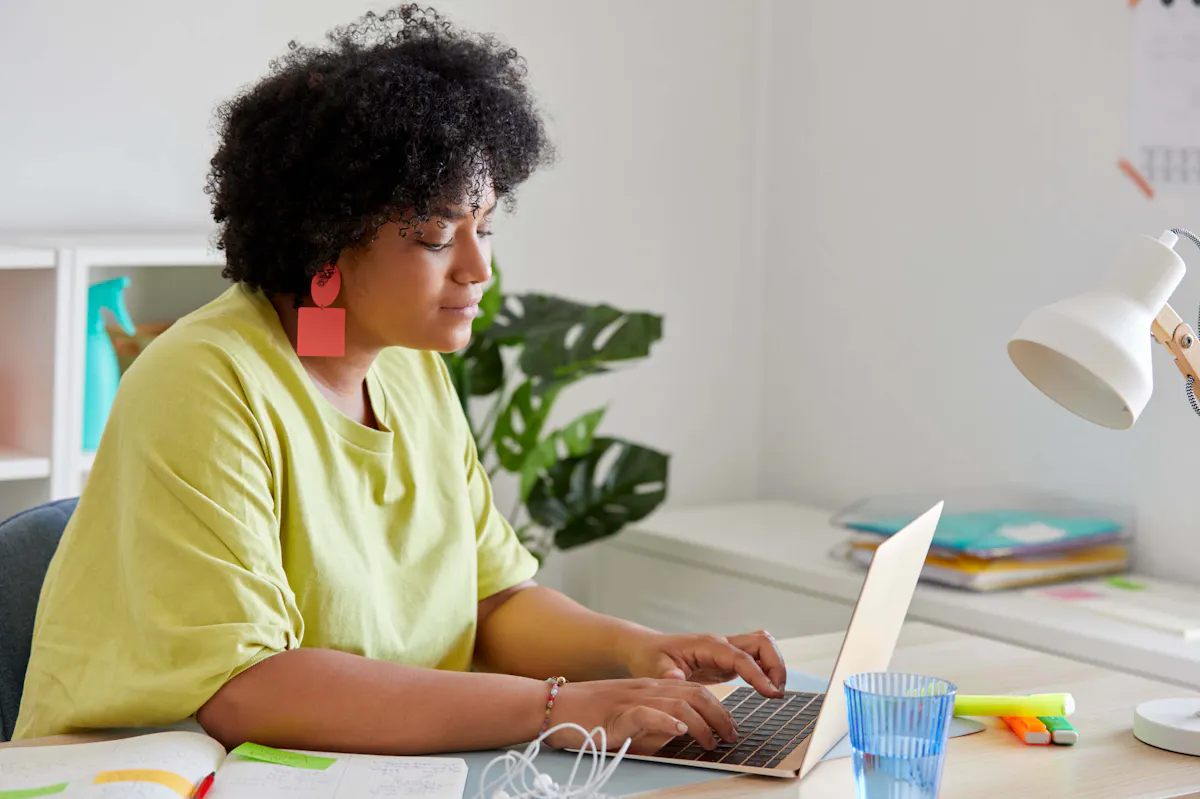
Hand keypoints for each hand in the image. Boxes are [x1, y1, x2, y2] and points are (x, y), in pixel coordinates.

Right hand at [546, 678, 737, 754]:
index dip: (718, 708)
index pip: (694, 691)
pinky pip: (647, 714)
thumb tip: (682, 737)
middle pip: (694, 694)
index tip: (730, 728)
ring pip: (677, 704)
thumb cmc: (591, 716)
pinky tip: (679, 731)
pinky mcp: (617, 714)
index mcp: (651, 689)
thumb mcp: (631, 719)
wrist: (555, 706)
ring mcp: (632, 699)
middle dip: (719, 716)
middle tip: (731, 737)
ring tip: (711, 742)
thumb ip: (656, 725)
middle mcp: (646, 690)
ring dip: (700, 724)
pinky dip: (666, 722)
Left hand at [620, 630, 786, 698]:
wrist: (647, 650)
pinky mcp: (729, 660)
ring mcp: (727, 650)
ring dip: (775, 666)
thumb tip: (676, 678)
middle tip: (776, 693)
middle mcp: (721, 643)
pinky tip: (766, 689)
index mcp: (707, 645)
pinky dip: (767, 670)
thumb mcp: (653, 668)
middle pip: (762, 643)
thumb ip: (666, 674)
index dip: (759, 674)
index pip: (741, 656)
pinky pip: (757, 658)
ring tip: (774, 692)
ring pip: (764, 646)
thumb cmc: (651, 657)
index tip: (771, 693)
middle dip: (775, 665)